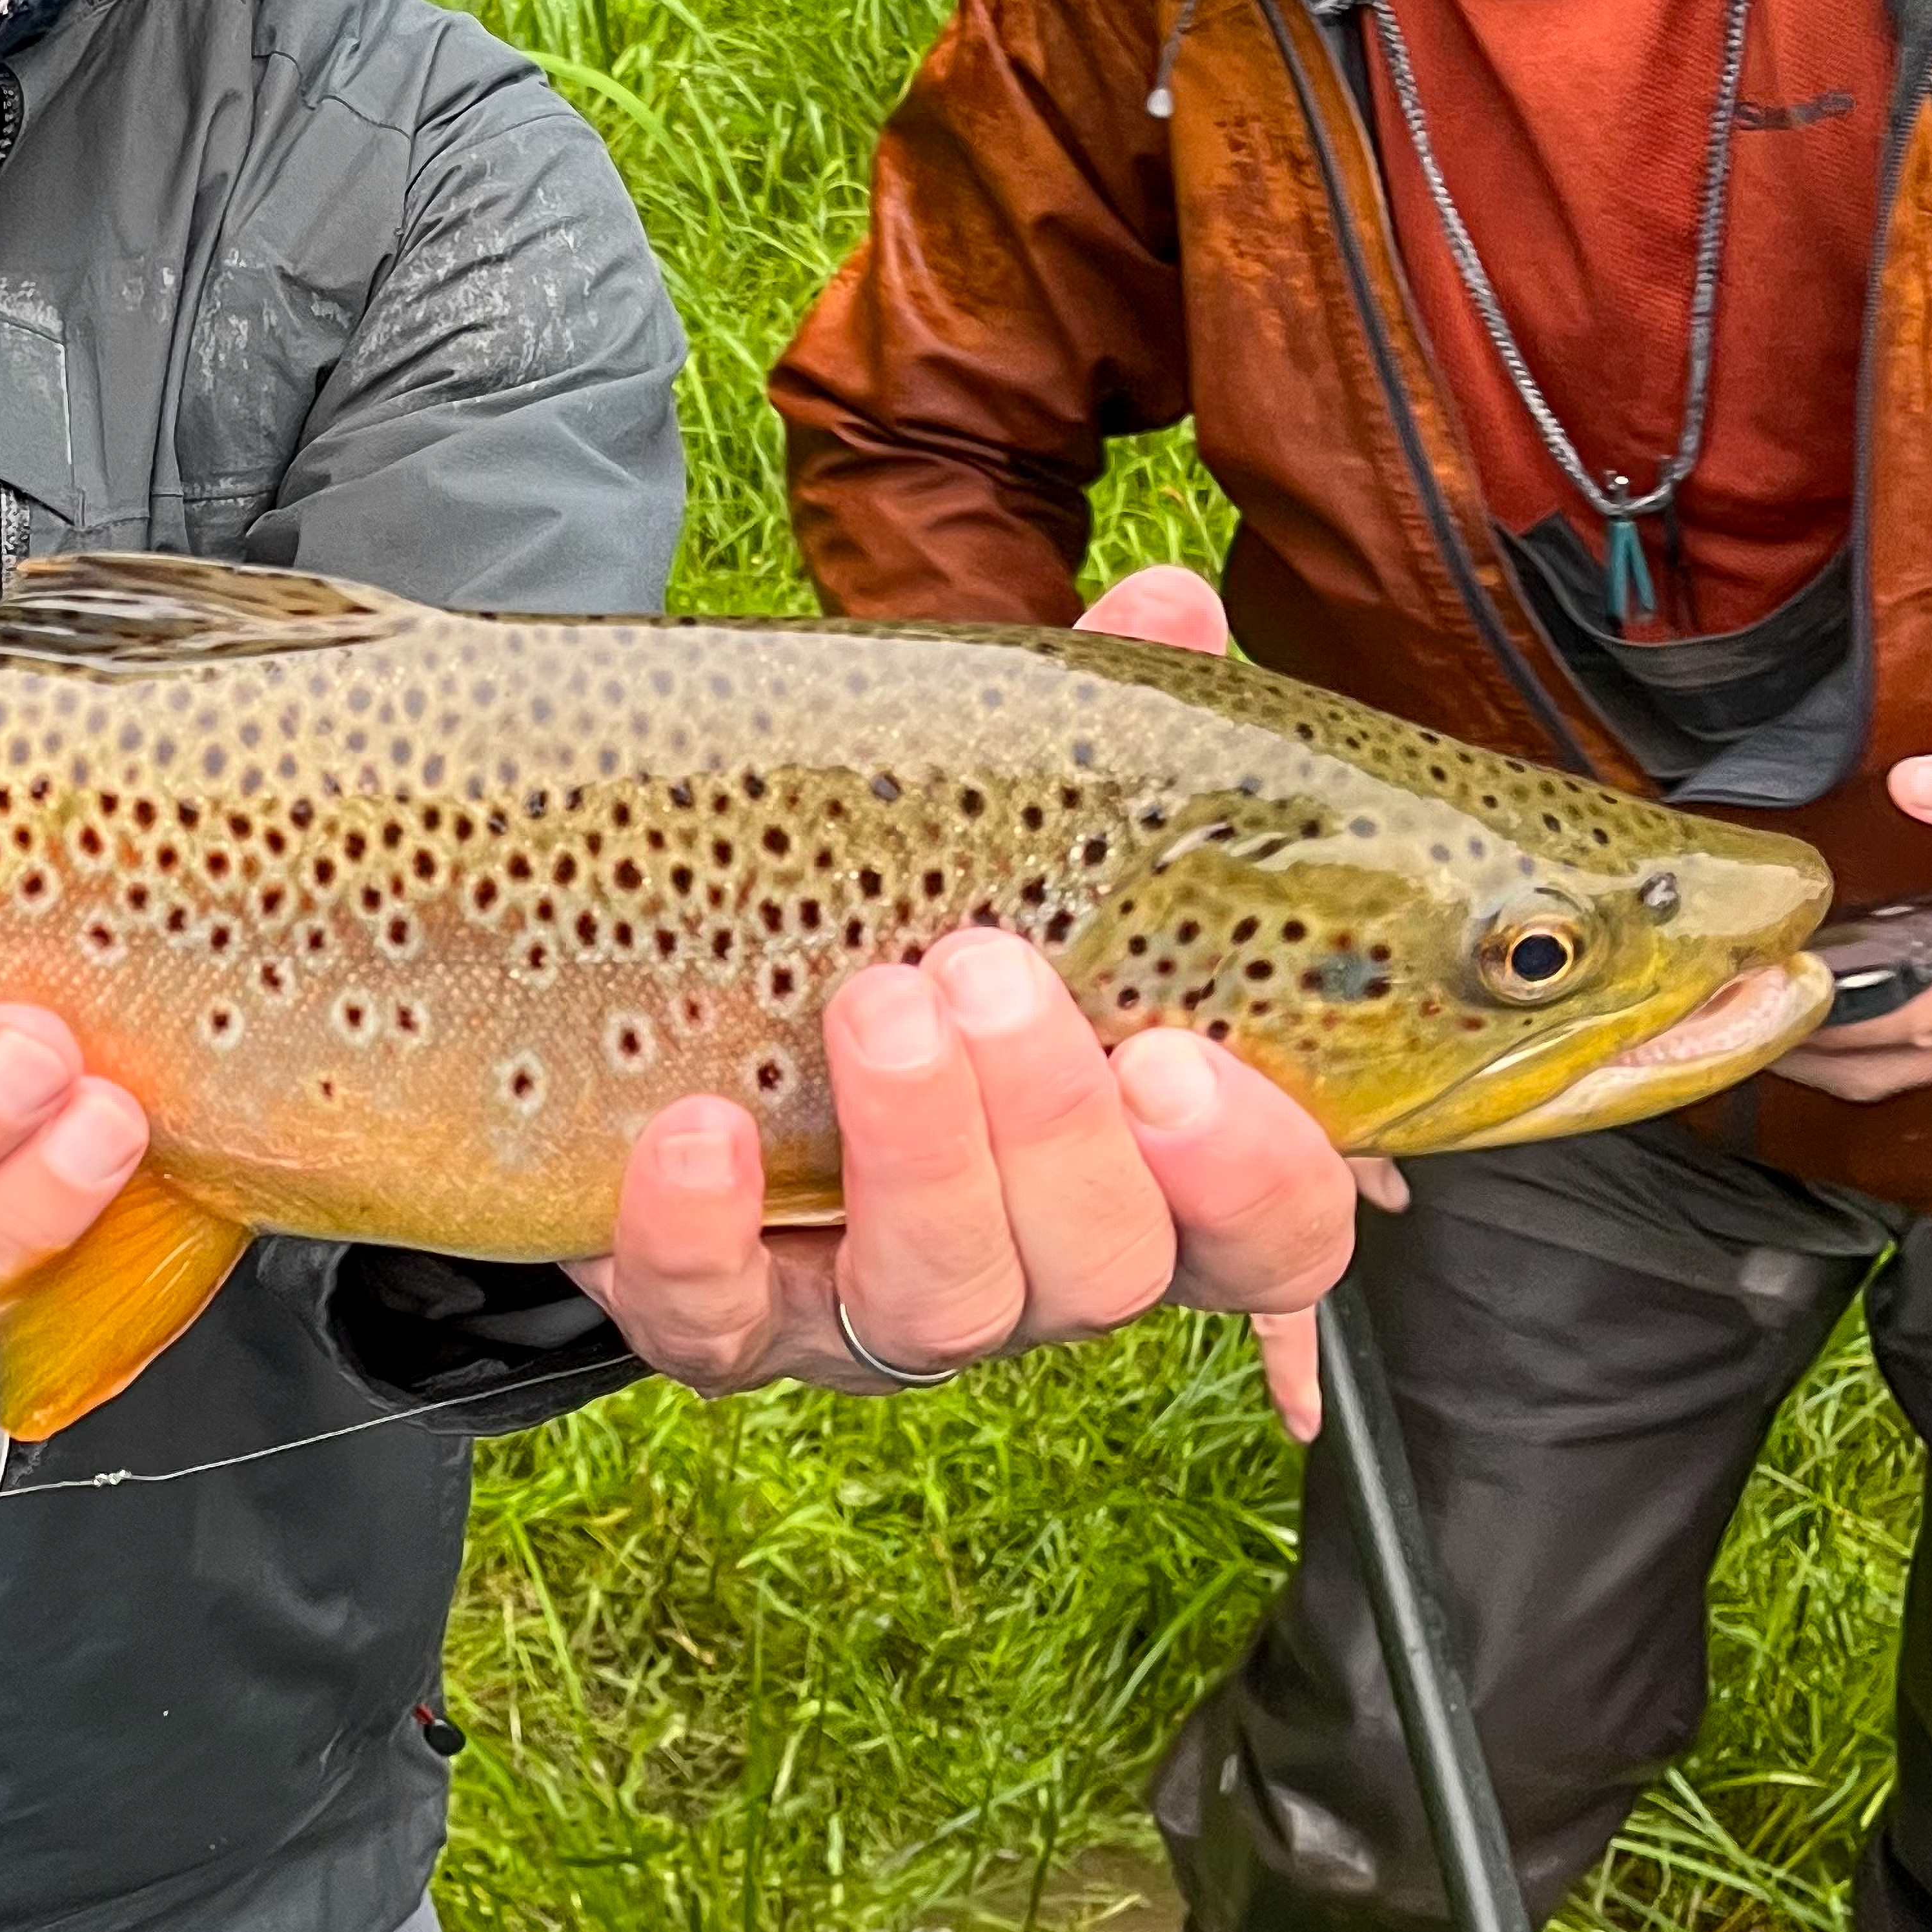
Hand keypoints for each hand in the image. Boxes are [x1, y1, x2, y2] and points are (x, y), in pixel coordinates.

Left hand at [571, 555, 1370, 1430]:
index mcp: (1143, 1171)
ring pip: (943, 1303)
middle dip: (1055, 1125)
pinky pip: (717, 1324)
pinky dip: (703, 1239)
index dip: (1258, 1175)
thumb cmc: (892, 917)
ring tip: (875, 1001)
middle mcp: (1032, 1264)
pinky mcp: (720, 1316)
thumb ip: (1095, 735)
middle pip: (1106, 1271)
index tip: (1183, 1053)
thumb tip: (1168, 607)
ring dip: (919, 1155)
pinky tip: (698, 1131)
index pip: (1275, 1237)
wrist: (656, 988)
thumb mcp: (992, 828)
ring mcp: (873, 1305)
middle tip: (985, 965)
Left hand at [1775, 740, 1931, 1104]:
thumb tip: (1922, 785)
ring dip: (1850, 1048)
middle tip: (1733, 1037)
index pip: (1905, 1025)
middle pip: (1905, 1064)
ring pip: (1927, 1052)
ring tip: (1770, 1021)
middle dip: (1820, 1063)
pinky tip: (1848, 988)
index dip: (1827, 1030)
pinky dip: (1888, 1021)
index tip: (1754, 1019)